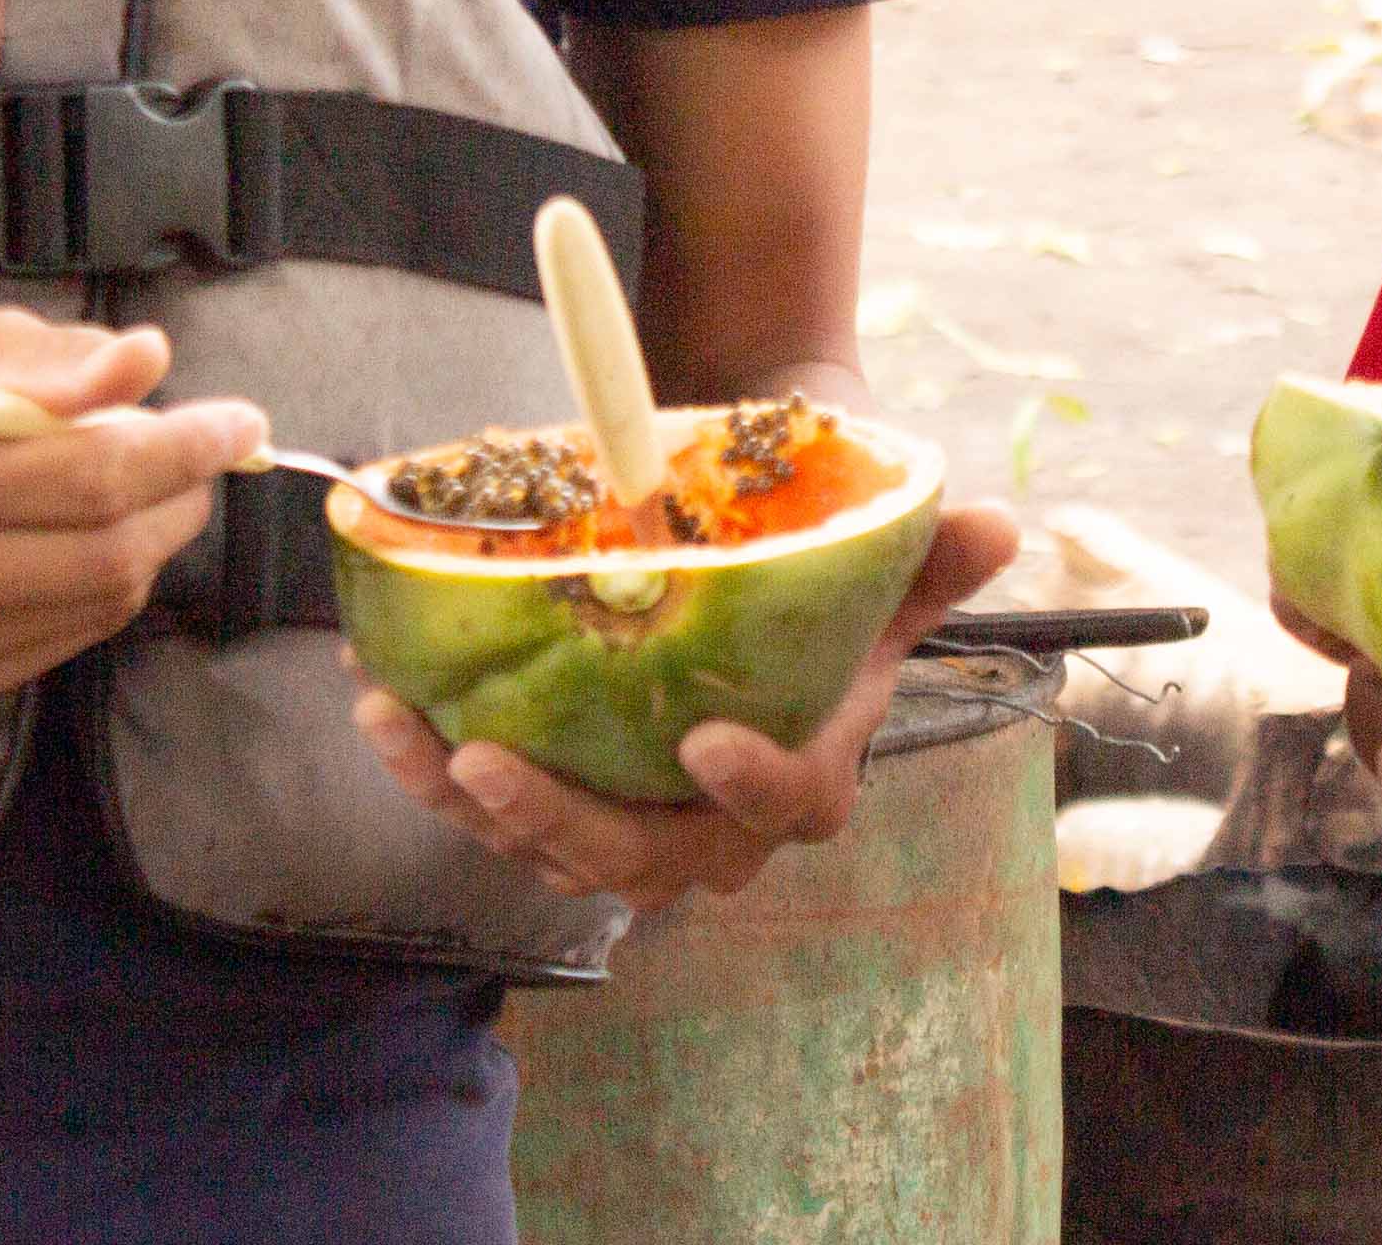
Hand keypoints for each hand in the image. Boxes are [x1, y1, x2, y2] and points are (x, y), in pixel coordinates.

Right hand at [0, 309, 261, 700]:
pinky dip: (101, 591)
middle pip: (109, 553)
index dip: (190, 447)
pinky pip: (62, 643)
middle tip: (197, 452)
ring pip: (97, 605)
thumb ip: (54, 356)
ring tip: (144, 489)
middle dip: (182, 498)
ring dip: (151, 544)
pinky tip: (88, 539)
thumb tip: (150, 360)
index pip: (97, 474)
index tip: (243, 421)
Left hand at [353, 501, 1022, 913]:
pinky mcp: (559, 800)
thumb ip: (932, 558)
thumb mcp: (880, 560)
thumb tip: (999, 525)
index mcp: (807, 776)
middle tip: (486, 761)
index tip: (703, 741)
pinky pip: (492, 811)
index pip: (790, 805)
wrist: (755, 591)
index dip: (750, 788)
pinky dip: (429, 769)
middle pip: (640, 856)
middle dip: (555, 821)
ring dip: (463, 798)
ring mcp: (629, 823)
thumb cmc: (819, 578)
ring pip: (546, 844)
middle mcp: (715, 828)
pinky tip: (382, 707)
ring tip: (402, 728)